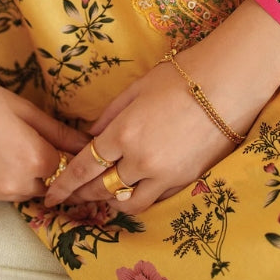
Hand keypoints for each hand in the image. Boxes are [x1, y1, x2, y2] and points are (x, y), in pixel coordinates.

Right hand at [0, 46, 87, 200]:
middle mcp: (14, 184)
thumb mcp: (21, 107)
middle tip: (32, 137)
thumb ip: (56, 130)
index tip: (62, 138)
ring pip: (23, 191)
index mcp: (32, 158)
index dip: (66, 150)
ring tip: (7, 142)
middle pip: (47, 184)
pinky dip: (1, 178)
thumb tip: (85, 143)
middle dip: (48, 166)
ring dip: (25, 174)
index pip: (66, 165)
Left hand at [44, 0, 279, 213]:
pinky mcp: (185, 181)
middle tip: (68, 199)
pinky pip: (154, 199)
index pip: (84, 166)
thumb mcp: (137, 88)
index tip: (51, 194)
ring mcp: (164, 174)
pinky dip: (138, 199)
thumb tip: (91, 134)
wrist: (227, 85)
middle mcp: (140, 160)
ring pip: (127, 202)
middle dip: (81, 195)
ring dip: (109, 201)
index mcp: (123, 133)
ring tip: (100, 198)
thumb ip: (110, 114)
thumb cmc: (180, 77)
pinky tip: (130, 193)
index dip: (65, 183)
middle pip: (101, 188)